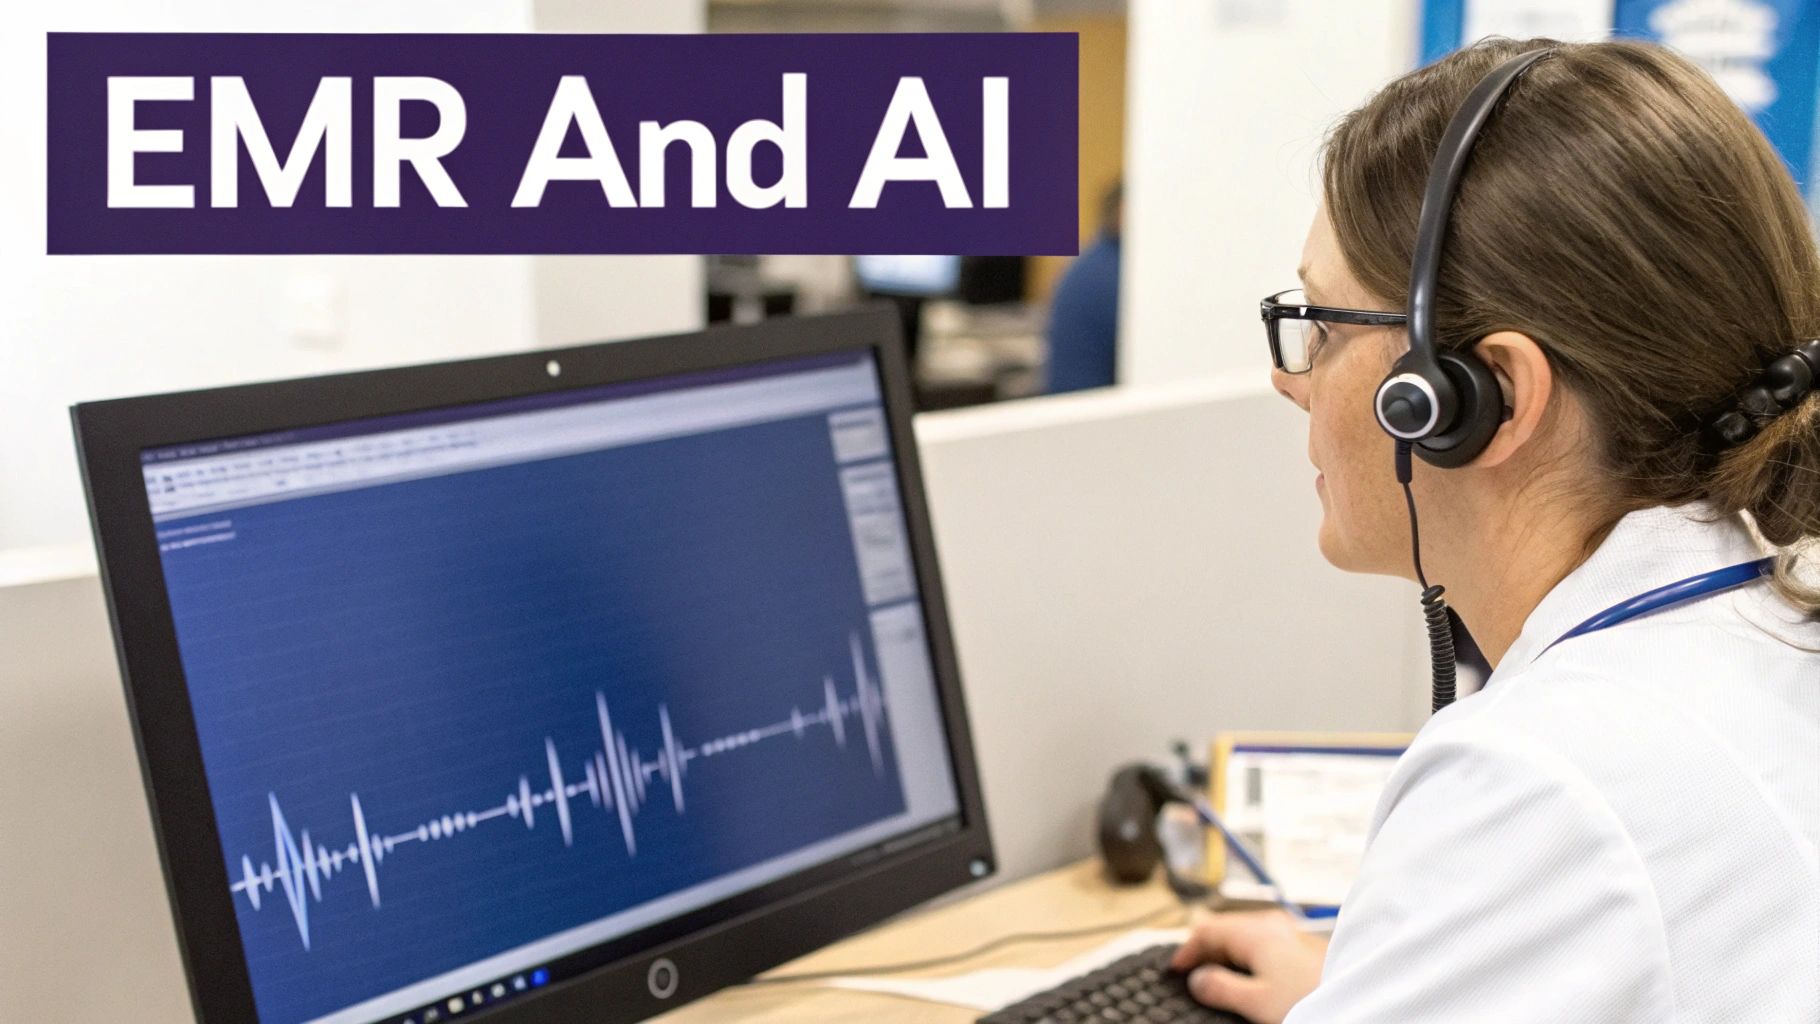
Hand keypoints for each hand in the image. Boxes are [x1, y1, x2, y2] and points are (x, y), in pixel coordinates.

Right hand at [1170, 909, 1326, 1023]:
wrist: (1363, 998)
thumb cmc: (1311, 999)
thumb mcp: (1256, 1002)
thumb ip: (1221, 988)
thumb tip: (1197, 979)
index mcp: (1255, 932)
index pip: (1207, 930)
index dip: (1186, 949)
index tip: (1174, 968)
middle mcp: (1272, 925)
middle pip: (1226, 929)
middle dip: (1206, 950)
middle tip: (1192, 973)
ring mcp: (1291, 933)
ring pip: (1246, 936)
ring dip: (1228, 954)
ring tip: (1219, 976)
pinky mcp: (1305, 946)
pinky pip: (1265, 944)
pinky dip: (1249, 957)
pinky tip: (1252, 976)